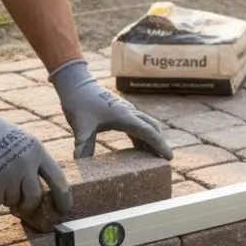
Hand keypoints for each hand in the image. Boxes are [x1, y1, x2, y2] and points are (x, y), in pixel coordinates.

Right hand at [0, 97, 70, 214]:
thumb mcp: (24, 142)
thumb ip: (34, 162)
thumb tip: (41, 189)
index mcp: (38, 152)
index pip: (58, 178)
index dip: (63, 196)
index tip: (65, 209)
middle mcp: (27, 163)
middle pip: (34, 196)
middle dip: (28, 206)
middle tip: (21, 208)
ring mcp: (9, 172)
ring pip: (12, 200)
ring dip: (4, 198)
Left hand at [49, 58, 171, 159]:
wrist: (76, 85)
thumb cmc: (79, 103)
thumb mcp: (80, 126)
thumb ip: (83, 144)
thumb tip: (80, 161)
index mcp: (124, 116)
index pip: (148, 132)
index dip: (159, 145)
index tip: (169, 157)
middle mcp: (130, 112)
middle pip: (153, 128)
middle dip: (160, 143)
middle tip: (165, 160)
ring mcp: (127, 111)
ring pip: (147, 125)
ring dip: (152, 139)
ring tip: (154, 156)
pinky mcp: (122, 111)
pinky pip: (138, 125)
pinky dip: (143, 136)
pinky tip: (139, 148)